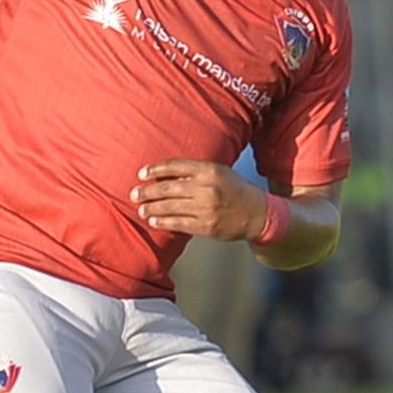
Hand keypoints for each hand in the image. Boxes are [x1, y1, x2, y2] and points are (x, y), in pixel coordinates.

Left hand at [131, 159, 268, 240]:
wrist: (258, 214)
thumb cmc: (236, 190)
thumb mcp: (220, 173)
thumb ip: (196, 173)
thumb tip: (166, 176)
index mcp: (210, 170)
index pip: (175, 166)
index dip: (155, 169)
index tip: (141, 174)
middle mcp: (207, 188)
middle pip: (168, 188)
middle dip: (147, 192)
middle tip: (134, 194)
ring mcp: (206, 208)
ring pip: (170, 207)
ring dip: (151, 208)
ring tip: (141, 209)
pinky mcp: (206, 226)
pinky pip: (178, 223)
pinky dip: (162, 222)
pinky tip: (154, 220)